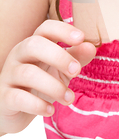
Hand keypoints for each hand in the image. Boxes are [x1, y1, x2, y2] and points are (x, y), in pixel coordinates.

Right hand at [0, 19, 95, 133]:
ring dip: (53, 86)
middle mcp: (19, 55)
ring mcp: (9, 75)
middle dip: (58, 56)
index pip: (45, 28)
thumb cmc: (40, 83)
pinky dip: (37, 105)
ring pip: (28, 73)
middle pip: (34, 45)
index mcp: (35, 44)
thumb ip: (76, 57)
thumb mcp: (61, 68)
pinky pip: (17, 98)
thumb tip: (90, 47)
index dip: (62, 30)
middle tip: (76, 71)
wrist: (14, 110)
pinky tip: (50, 110)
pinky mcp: (4, 97)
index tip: (81, 38)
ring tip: (69, 98)